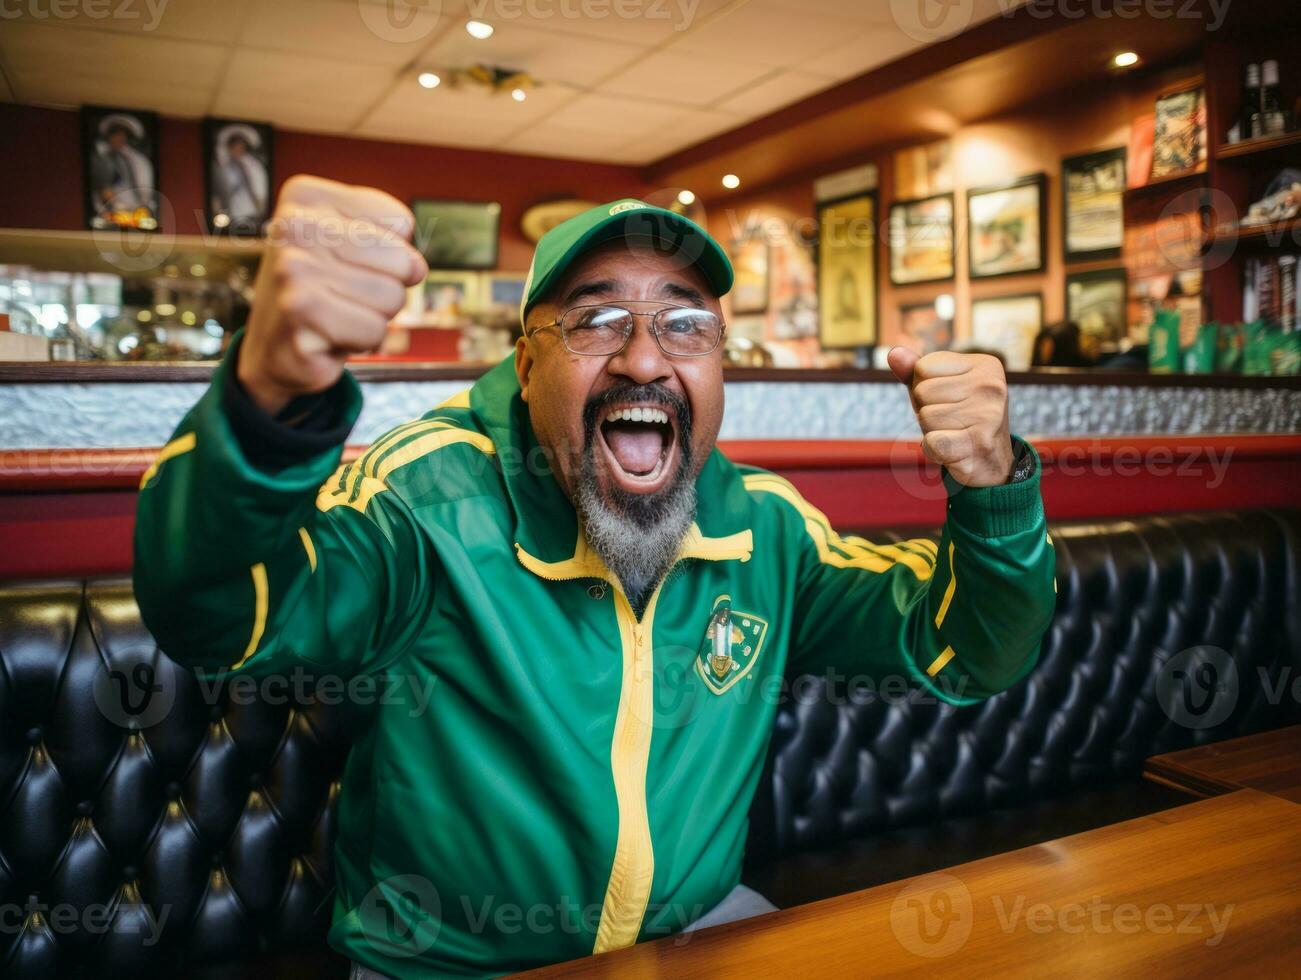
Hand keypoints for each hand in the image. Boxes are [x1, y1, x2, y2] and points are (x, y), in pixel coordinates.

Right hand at [237, 175, 427, 414]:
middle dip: (387, 289)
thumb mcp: (354, 246)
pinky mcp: (299, 315)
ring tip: (338, 314)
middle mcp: (294, 226)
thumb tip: (416, 267)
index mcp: (307, 196)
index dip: (390, 255)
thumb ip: (394, 243)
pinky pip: (374, 330)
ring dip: (375, 317)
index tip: (350, 264)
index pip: (401, 223)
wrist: (273, 345)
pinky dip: (362, 341)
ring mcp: (292, 270)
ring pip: (392, 297)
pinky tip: (330, 336)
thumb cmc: (321, 290)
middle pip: (401, 261)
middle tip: (346, 295)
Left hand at [887, 347, 1013, 487]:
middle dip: (926, 410)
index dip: (923, 387)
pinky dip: (933, 450)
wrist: (992, 461)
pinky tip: (953, 451)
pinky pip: (930, 442)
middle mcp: (991, 386)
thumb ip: (915, 370)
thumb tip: (893, 353)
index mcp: (985, 365)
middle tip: (951, 421)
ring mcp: (988, 416)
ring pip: (924, 418)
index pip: (922, 367)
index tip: (948, 399)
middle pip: (922, 392)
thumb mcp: (939, 388)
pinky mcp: (979, 444)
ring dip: (931, 431)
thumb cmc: (960, 417)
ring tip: (954, 434)